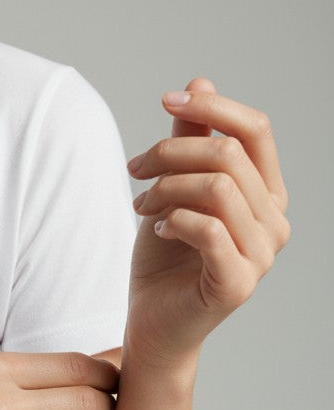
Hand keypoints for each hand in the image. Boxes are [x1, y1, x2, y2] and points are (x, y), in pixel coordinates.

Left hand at [124, 76, 290, 370]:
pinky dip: (174, 219)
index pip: (256, 129)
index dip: (213, 106)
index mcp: (267, 194)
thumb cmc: (164, 262)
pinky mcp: (237, 283)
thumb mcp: (171, 190)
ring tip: (140, 205)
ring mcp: (261, 255)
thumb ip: (189, 142)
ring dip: (166, 187)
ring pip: (217, 187)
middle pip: (229, 154)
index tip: (166, 99)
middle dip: (171, 152)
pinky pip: (208, 229)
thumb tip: (199, 82)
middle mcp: (274, 222)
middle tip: (134, 170)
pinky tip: (157, 228)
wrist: (152, 326)